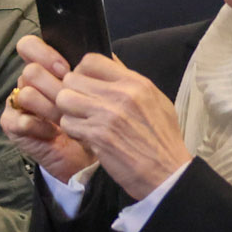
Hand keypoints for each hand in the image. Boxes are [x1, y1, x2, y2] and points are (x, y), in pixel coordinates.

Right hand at [2, 36, 95, 183]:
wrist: (89, 154)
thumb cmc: (94, 119)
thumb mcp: (102, 89)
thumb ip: (100, 67)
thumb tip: (96, 52)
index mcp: (46, 68)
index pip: (29, 46)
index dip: (45, 53)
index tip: (65, 68)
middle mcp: (29, 83)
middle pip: (29, 71)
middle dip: (53, 85)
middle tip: (69, 98)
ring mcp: (19, 104)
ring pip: (26, 94)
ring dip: (50, 109)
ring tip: (66, 120)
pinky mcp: (13, 126)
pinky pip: (20, 120)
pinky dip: (41, 127)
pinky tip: (55, 134)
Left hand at [53, 52, 190, 201]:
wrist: (167, 171)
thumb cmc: (160, 137)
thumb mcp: (154, 100)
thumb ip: (129, 81)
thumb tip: (108, 62)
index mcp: (136, 82)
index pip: (91, 60)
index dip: (81, 72)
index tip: (85, 85)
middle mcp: (121, 94)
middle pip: (72, 78)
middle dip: (71, 92)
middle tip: (80, 106)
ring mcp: (107, 114)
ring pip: (64, 99)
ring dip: (68, 111)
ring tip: (82, 120)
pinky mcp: (97, 135)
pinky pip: (67, 123)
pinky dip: (72, 130)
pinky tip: (86, 136)